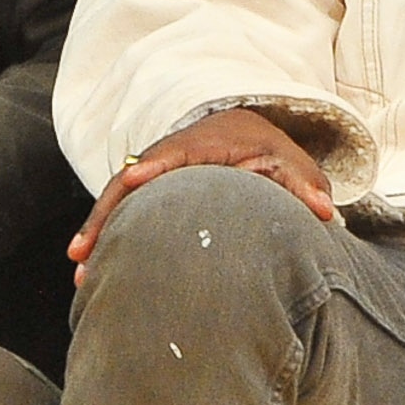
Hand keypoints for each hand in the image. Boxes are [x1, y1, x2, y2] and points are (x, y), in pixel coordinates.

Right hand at [70, 107, 335, 286]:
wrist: (247, 131)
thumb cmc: (271, 152)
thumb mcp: (292, 163)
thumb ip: (306, 185)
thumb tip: (324, 212)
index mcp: (202, 143)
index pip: (171, 155)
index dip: (152, 169)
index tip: (131, 183)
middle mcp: (168, 155)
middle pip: (128, 182)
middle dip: (105, 215)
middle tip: (83, 254)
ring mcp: (153, 173)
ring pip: (118, 200)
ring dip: (97, 232)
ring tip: (80, 272)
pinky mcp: (149, 191)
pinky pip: (122, 212)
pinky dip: (106, 236)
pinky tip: (91, 273)